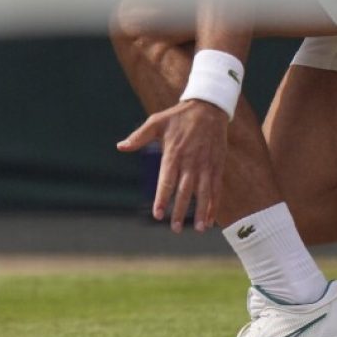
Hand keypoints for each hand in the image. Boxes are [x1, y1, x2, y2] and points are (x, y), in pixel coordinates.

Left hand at [117, 99, 228, 231]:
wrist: (209, 107)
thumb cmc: (179, 116)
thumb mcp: (157, 122)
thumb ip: (139, 136)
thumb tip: (120, 146)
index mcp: (174, 154)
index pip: (167, 181)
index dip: (162, 198)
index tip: (158, 215)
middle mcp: (191, 162)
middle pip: (185, 190)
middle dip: (180, 210)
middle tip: (174, 228)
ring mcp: (206, 164)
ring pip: (204, 192)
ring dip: (201, 211)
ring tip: (198, 229)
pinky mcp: (217, 165)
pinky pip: (216, 188)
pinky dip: (214, 204)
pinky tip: (210, 219)